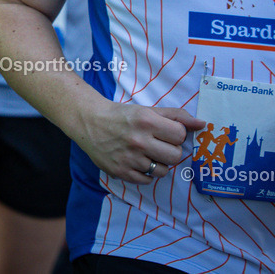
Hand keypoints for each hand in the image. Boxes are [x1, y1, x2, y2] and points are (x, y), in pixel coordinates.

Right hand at [73, 101, 203, 184]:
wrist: (89, 121)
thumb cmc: (121, 115)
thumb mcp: (147, 110)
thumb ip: (176, 116)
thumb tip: (202, 124)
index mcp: (146, 121)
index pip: (180, 136)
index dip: (175, 135)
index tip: (165, 133)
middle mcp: (138, 140)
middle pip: (175, 156)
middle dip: (170, 151)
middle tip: (157, 145)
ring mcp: (129, 158)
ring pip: (163, 171)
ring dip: (158, 164)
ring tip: (146, 154)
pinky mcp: (120, 171)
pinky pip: (147, 180)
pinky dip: (146, 173)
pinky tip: (137, 162)